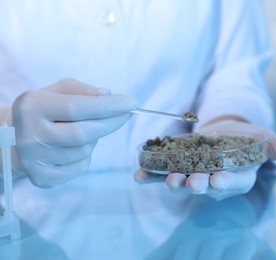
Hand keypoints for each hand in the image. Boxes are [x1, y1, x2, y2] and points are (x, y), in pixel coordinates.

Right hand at [12, 79, 136, 187]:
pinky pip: (80, 167)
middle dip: (112, 122)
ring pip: (85, 151)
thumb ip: (83, 90)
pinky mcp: (42, 178)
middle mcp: (29, 134)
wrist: (16, 138)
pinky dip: (86, 156)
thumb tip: (108, 96)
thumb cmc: (45, 110)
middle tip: (127, 114)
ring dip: (94, 139)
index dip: (109, 105)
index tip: (133, 102)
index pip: (77, 107)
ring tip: (84, 130)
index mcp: (32, 107)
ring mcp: (34, 160)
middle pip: (84, 133)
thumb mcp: (58, 91)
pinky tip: (75, 147)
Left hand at [135, 119, 275, 199]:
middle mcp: (214, 180)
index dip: (226, 182)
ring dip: (174, 182)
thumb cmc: (244, 138)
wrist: (223, 133)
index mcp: (236, 176)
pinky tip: (138, 175)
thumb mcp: (260, 137)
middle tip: (189, 183)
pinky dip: (150, 176)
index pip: (233, 182)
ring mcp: (194, 175)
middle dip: (197, 185)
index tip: (218, 180)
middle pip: (206, 186)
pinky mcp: (177, 168)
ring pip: (184, 183)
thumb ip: (271, 143)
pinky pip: (162, 175)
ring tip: (168, 179)